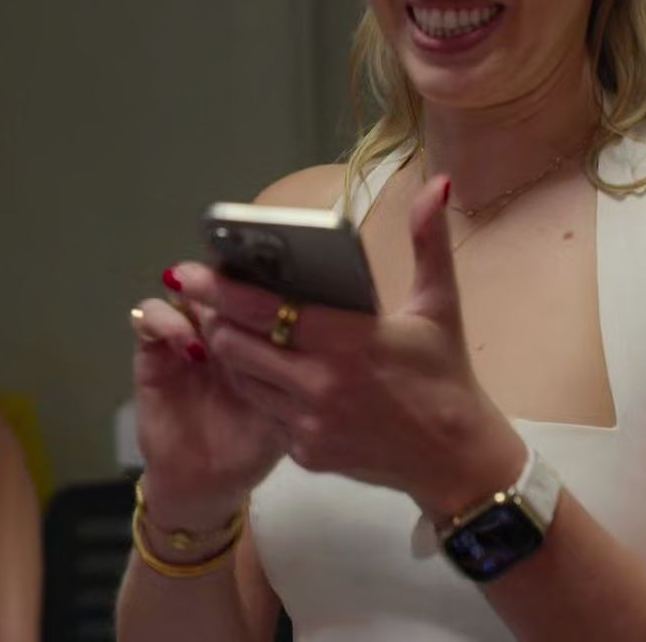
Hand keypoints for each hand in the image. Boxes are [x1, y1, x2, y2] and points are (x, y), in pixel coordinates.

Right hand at [129, 280, 286, 530]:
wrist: (207, 484)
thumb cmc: (252, 446)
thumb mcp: (290, 410)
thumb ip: (302, 376)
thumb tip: (336, 345)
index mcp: (256, 335)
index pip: (257, 287)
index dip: (265, 278)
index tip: (280, 276)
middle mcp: (220, 327)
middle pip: (222, 279)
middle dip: (231, 280)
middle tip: (243, 288)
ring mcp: (185, 335)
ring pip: (185, 288)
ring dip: (199, 296)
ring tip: (216, 324)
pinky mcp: (153, 352)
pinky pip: (149, 316)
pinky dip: (166, 321)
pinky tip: (189, 346)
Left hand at [182, 176, 525, 519]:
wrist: (456, 459)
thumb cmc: (444, 375)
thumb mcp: (440, 304)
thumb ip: (428, 242)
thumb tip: (435, 186)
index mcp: (349, 341)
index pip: (264, 310)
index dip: (219, 290)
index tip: (188, 272)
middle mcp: (322, 385)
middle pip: (236, 346)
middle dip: (214, 319)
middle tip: (206, 299)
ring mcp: (311, 423)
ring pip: (243, 380)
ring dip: (230, 353)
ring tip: (227, 327)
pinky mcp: (307, 453)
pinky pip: (265, 413)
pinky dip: (258, 389)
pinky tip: (261, 368)